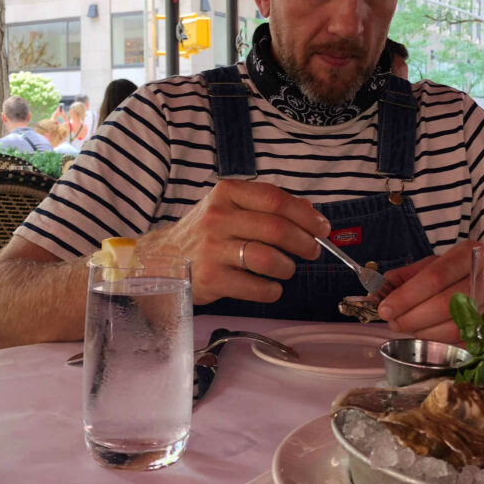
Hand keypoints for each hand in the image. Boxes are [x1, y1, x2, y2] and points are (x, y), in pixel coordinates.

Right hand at [146, 179, 329, 305]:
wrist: (161, 259)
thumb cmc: (206, 233)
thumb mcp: (231, 208)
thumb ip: (268, 207)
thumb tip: (311, 214)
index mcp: (227, 193)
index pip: (276, 199)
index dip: (306, 216)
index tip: (323, 228)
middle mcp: (218, 218)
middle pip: (277, 229)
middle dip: (304, 243)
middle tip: (312, 251)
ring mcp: (212, 249)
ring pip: (269, 259)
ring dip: (288, 267)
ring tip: (286, 269)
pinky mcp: (211, 279)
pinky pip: (256, 287)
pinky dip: (272, 290)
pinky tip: (270, 287)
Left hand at [378, 241, 477, 342]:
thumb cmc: (461, 270)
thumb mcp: (436, 262)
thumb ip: (408, 275)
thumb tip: (380, 290)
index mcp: (468, 254)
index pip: (434, 277)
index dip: (406, 296)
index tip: (385, 309)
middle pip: (445, 304)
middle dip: (412, 318)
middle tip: (393, 322)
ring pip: (455, 327)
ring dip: (425, 333)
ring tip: (410, 328)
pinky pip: (465, 343)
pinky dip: (442, 343)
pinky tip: (429, 336)